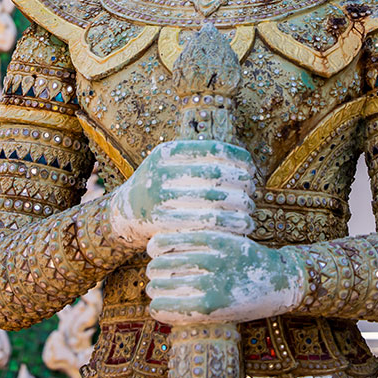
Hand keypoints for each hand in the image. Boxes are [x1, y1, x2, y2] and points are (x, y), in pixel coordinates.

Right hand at [108, 140, 254, 247]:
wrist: (124, 213)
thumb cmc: (160, 186)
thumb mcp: (170, 163)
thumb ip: (197, 158)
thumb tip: (244, 161)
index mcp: (166, 152)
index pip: (213, 148)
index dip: (238, 158)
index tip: (251, 169)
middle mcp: (160, 172)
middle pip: (216, 175)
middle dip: (242, 185)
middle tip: (252, 193)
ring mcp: (158, 197)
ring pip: (212, 202)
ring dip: (238, 208)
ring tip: (250, 213)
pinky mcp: (162, 223)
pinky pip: (202, 225)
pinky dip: (227, 227)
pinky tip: (239, 229)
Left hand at [145, 230, 305, 323]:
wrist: (280, 281)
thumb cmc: (246, 258)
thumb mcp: (224, 236)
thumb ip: (196, 237)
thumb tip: (154, 244)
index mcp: (211, 236)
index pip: (163, 241)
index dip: (155, 248)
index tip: (157, 253)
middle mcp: (210, 258)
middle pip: (159, 265)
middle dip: (154, 271)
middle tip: (158, 276)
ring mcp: (210, 283)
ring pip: (160, 287)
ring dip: (155, 291)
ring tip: (158, 292)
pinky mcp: (210, 307)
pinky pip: (167, 308)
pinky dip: (158, 309)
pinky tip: (160, 308)